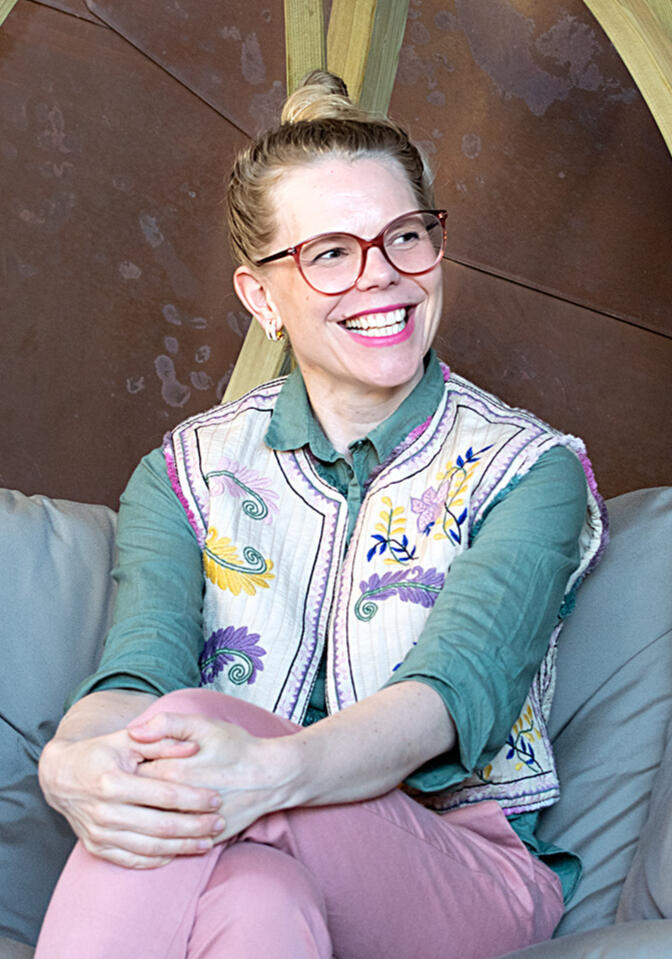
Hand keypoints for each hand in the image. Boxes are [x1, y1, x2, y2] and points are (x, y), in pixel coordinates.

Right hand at [38, 728, 224, 868]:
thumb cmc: (99, 753)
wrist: (60, 776)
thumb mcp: (127, 740)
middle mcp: (105, 812)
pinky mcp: (96, 848)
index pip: (163, 794)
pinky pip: (131, 860)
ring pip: (149, 847)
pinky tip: (177, 853)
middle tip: (219, 823)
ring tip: (207, 842)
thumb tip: (194, 747)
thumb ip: (161, 742)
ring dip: (182, 847)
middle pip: (160, 825)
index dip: (193, 798)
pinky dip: (157, 859)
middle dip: (195, 827)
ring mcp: (99, 833)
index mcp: (113, 782)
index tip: (216, 798)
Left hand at [128, 712, 296, 839]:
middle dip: (134, 793)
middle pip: (139, 802)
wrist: (271, 776)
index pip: (131, 774)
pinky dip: (166, 838)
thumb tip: (133, 732)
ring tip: (150, 804)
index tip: (132, 762)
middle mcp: (177, 804)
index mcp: (171, 772)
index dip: (128, 767)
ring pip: (155, 826)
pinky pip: (175, 845)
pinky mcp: (204, 840)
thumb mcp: (203, 725)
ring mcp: (191, 826)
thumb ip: (166, 724)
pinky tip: (165, 824)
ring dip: (147, 817)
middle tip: (136, 785)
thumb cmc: (237, 747)